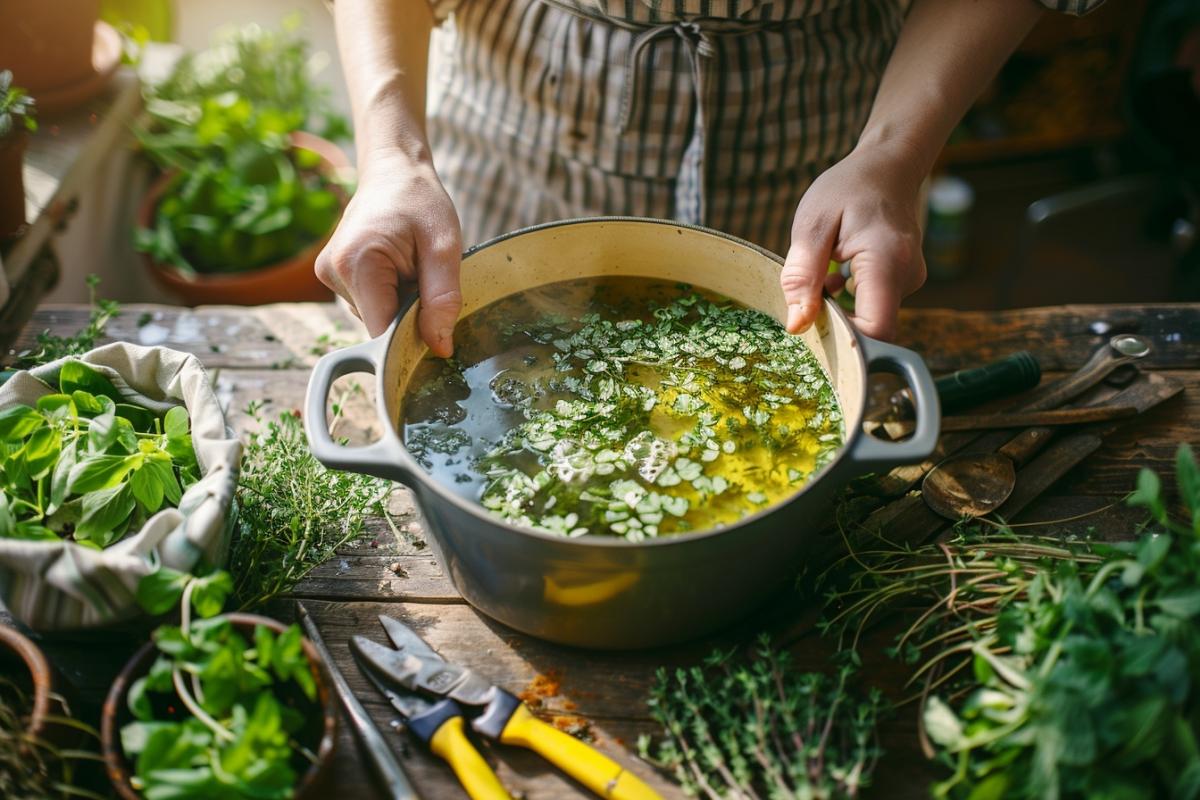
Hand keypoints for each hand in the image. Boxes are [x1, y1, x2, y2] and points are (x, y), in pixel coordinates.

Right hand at [316, 150, 462, 355]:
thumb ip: (443, 299)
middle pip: (379, 325)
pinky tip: (398, 268)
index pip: (383, 332)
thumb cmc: (420, 201)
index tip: (435, 322)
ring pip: (375, 316)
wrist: (393, 171)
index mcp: (356, 263)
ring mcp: (329, 274)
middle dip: (409, 314)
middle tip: (425, 277)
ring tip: (411, 267)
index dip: (412, 336)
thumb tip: (440, 348)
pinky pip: (369, 303)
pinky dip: (390, 294)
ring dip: (400, 303)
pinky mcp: (333, 275)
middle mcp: (332, 272)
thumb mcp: (444, 247)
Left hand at [781, 142, 927, 341]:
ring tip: (821, 275)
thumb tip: (797, 326)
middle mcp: (908, 276)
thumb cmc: (847, 188)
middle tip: (807, 298)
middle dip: (835, 323)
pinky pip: (875, 304)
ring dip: (839, 308)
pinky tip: (833, 276)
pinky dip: (850, 300)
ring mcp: (910, 280)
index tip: (814, 329)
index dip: (846, 341)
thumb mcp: (812, 225)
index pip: (876, 329)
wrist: (887, 167)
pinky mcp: (904, 281)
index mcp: (887, 261)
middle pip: (873, 328)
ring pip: (871, 316)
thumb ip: (802, 276)